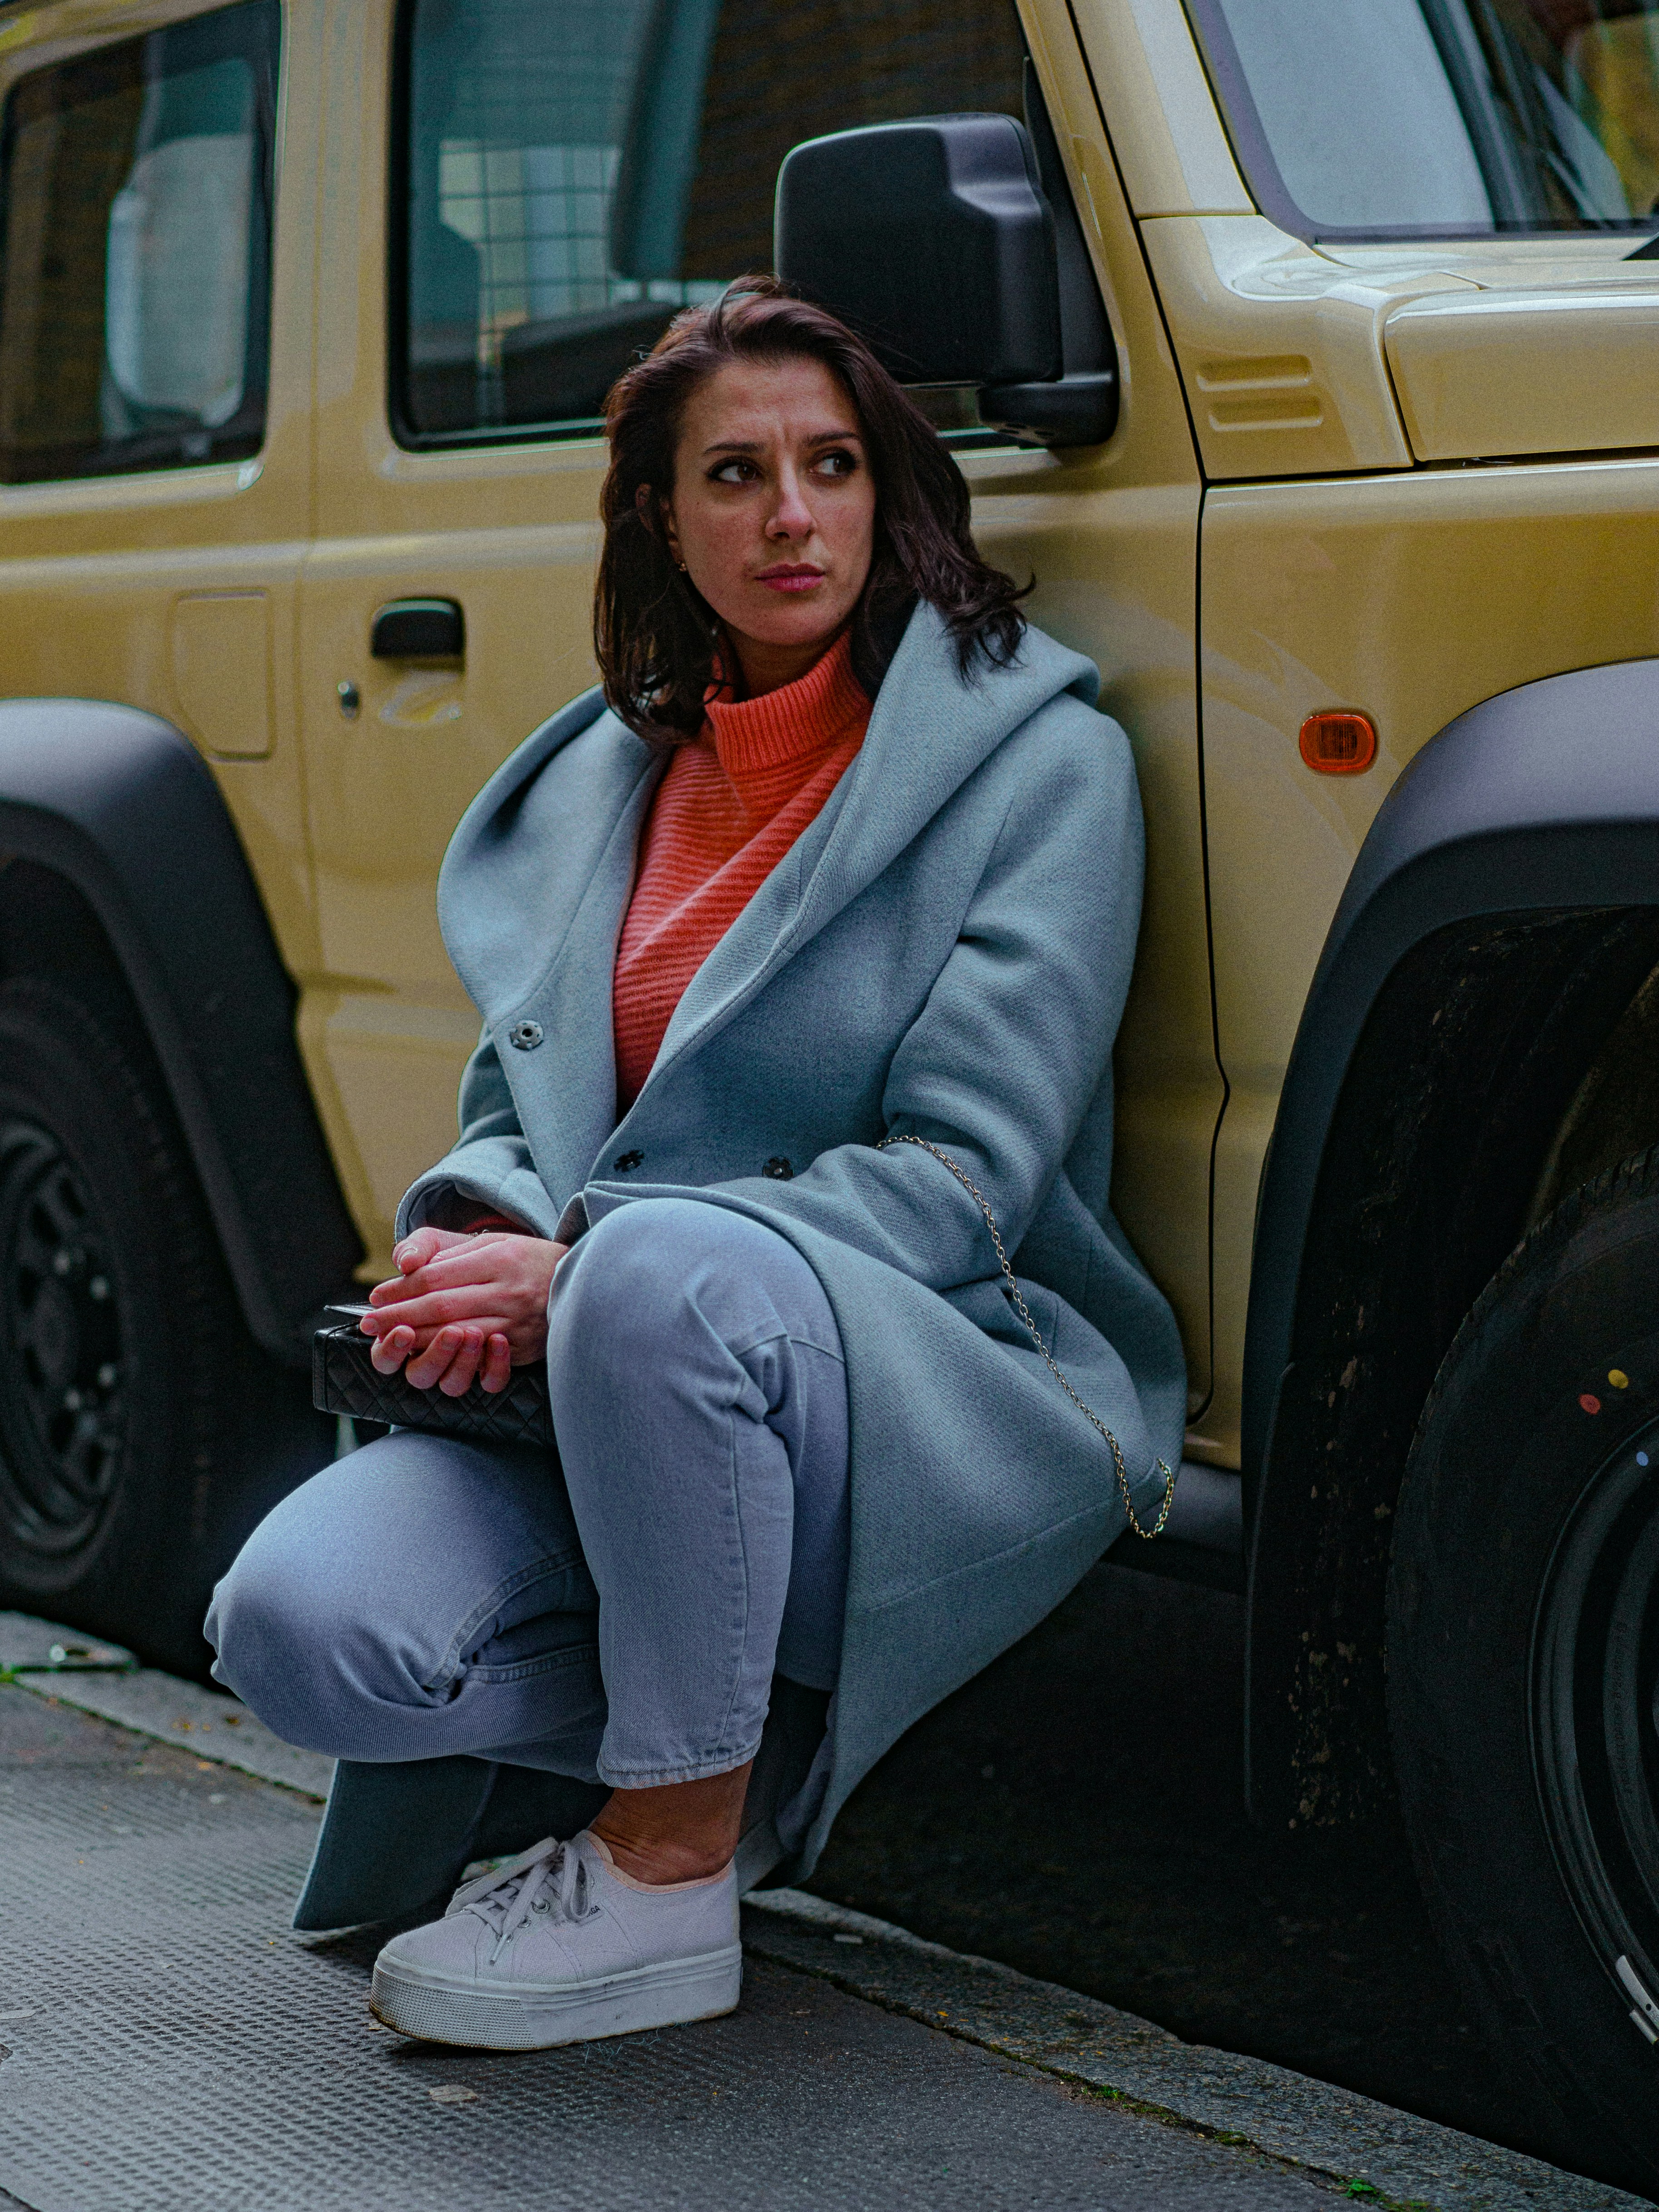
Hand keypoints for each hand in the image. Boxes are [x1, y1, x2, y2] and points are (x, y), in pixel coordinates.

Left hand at [359, 1226, 567, 1396]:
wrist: (580, 1280)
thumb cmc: (525, 1259)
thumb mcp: (490, 1241)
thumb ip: (447, 1251)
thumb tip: (408, 1266)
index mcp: (497, 1258)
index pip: (436, 1276)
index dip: (401, 1289)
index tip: (375, 1297)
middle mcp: (507, 1290)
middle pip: (441, 1307)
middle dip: (399, 1316)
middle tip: (369, 1323)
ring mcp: (517, 1322)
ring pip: (456, 1334)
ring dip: (418, 1339)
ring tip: (391, 1339)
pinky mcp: (524, 1348)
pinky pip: (481, 1357)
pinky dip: (453, 1357)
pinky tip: (430, 1355)